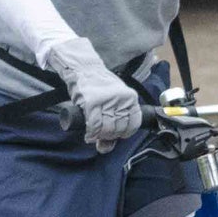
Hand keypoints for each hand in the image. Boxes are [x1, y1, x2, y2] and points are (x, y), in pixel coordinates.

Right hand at [43, 33, 141, 148]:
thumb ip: (114, 119)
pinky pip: (94, 125)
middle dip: (110, 136)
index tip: (116, 135)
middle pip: (119, 128)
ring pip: (107, 128)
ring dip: (100, 136)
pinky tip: (89, 135)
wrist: (83, 69)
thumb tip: (105, 147)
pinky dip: (91, 133)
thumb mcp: (113, 99)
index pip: (134, 123)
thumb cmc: (97, 85)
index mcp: (130, 97)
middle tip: (101, 135)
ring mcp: (106, 100)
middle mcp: (121, 99)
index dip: (125, 133)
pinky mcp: (91, 102)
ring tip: (95, 135)